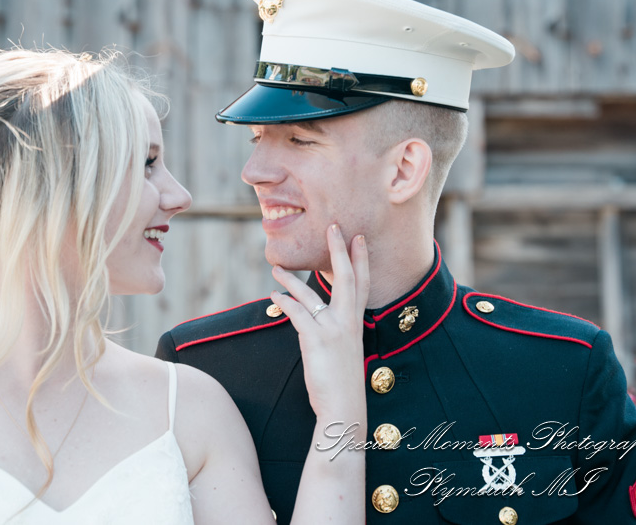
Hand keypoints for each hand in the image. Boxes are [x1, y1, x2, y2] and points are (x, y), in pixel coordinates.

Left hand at [270, 224, 368, 422]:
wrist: (344, 410)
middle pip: (346, 278)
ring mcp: (333, 330)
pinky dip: (284, 302)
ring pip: (311, 294)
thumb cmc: (342, 385)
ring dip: (291, 278)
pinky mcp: (317, 339)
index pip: (361, 285)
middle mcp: (348, 322)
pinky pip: (297, 313)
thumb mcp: (344, 352)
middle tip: (333, 226)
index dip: (360, 260)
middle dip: (339, 250)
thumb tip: (318, 323)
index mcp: (356, 324)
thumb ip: (336, 334)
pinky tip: (274, 296)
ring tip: (275, 266)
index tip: (357, 238)